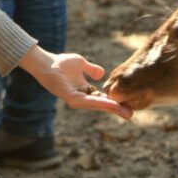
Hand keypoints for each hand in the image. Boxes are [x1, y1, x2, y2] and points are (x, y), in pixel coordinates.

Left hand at [17, 46, 132, 118]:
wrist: (47, 63)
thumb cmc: (61, 63)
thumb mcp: (82, 64)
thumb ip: (92, 69)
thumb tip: (102, 75)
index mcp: (85, 92)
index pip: (102, 99)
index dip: (115, 103)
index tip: (129, 107)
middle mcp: (81, 98)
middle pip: (101, 106)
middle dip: (116, 110)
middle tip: (130, 115)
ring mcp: (76, 100)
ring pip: (97, 105)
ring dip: (111, 108)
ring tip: (124, 111)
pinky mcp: (71, 98)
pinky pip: (88, 101)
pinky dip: (100, 102)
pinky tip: (110, 103)